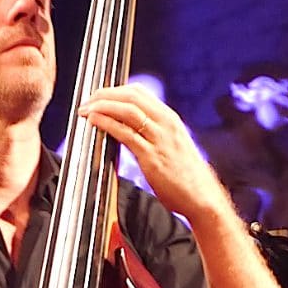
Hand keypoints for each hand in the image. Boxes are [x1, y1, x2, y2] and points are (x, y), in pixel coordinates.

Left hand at [79, 84, 231, 220]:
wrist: (201, 197)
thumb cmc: (184, 176)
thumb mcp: (170, 146)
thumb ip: (152, 135)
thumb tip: (128, 130)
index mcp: (169, 119)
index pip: (139, 93)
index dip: (115, 90)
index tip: (98, 95)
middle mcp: (166, 124)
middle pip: (131, 96)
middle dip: (105, 95)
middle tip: (87, 100)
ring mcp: (159, 139)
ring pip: (128, 110)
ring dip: (102, 107)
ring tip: (85, 110)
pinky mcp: (151, 157)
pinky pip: (126, 134)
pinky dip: (107, 124)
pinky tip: (94, 122)